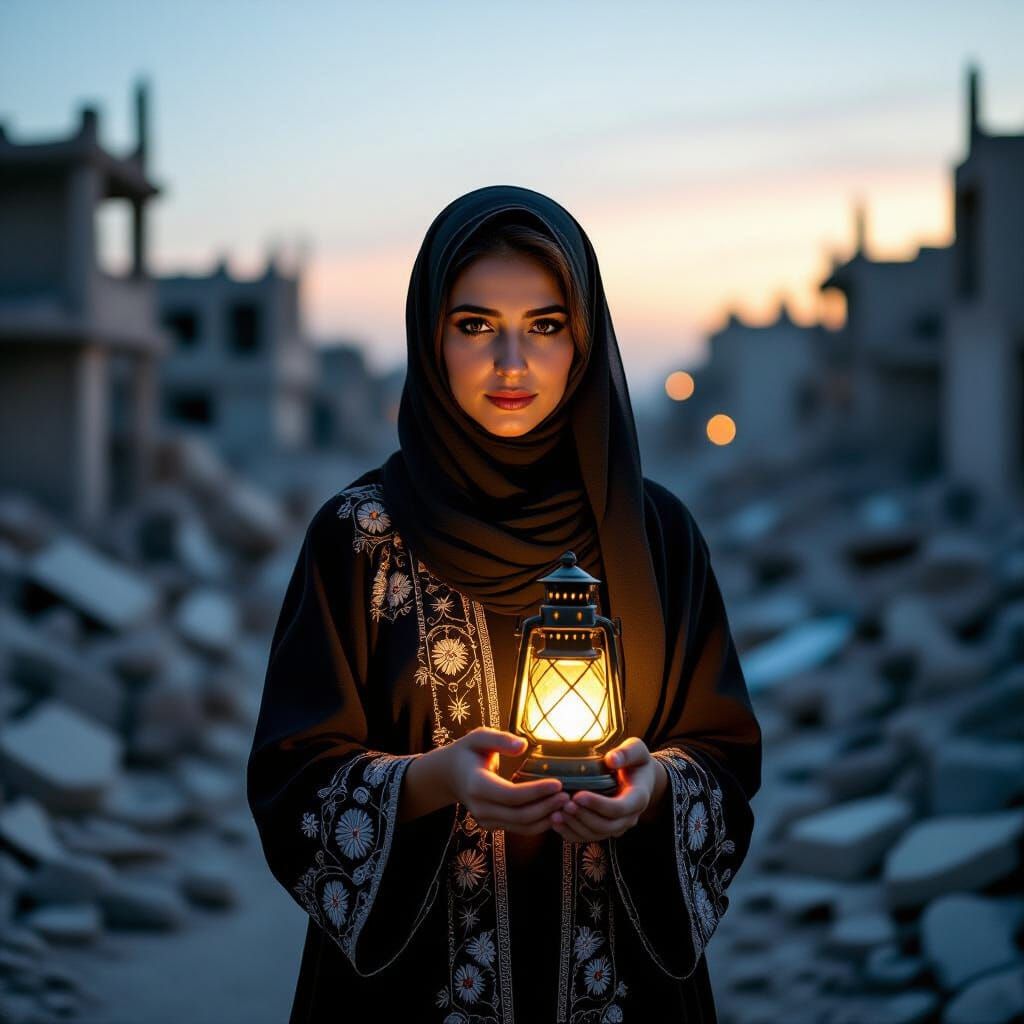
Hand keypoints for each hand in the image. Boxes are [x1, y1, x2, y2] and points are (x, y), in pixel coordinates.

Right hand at [440, 727, 569, 834]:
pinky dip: (539, 823)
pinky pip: (519, 828)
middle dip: (547, 807)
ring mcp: (485, 820)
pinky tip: (554, 811)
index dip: (536, 792)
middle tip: (568, 796)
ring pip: (522, 826)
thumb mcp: (478, 737)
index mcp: (477, 785)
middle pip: (520, 815)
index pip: (511, 795)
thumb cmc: (467, 752)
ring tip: (565, 805)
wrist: (449, 775)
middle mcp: (480, 808)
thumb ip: (500, 739)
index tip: (558, 783)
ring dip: (546, 818)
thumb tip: (523, 745)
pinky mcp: (492, 825)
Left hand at [550, 737, 666, 842]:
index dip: (597, 804)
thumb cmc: (636, 761)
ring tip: (556, 814)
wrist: (641, 779)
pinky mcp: (606, 829)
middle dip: (583, 817)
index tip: (577, 795)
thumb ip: (627, 753)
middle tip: (564, 804)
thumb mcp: (636, 750)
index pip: (619, 808)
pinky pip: (589, 837)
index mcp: (638, 798)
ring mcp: (618, 826)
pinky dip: (571, 833)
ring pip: (596, 834)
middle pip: (606, 826)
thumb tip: (611, 759)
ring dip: (575, 826)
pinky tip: (556, 822)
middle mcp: (630, 817)